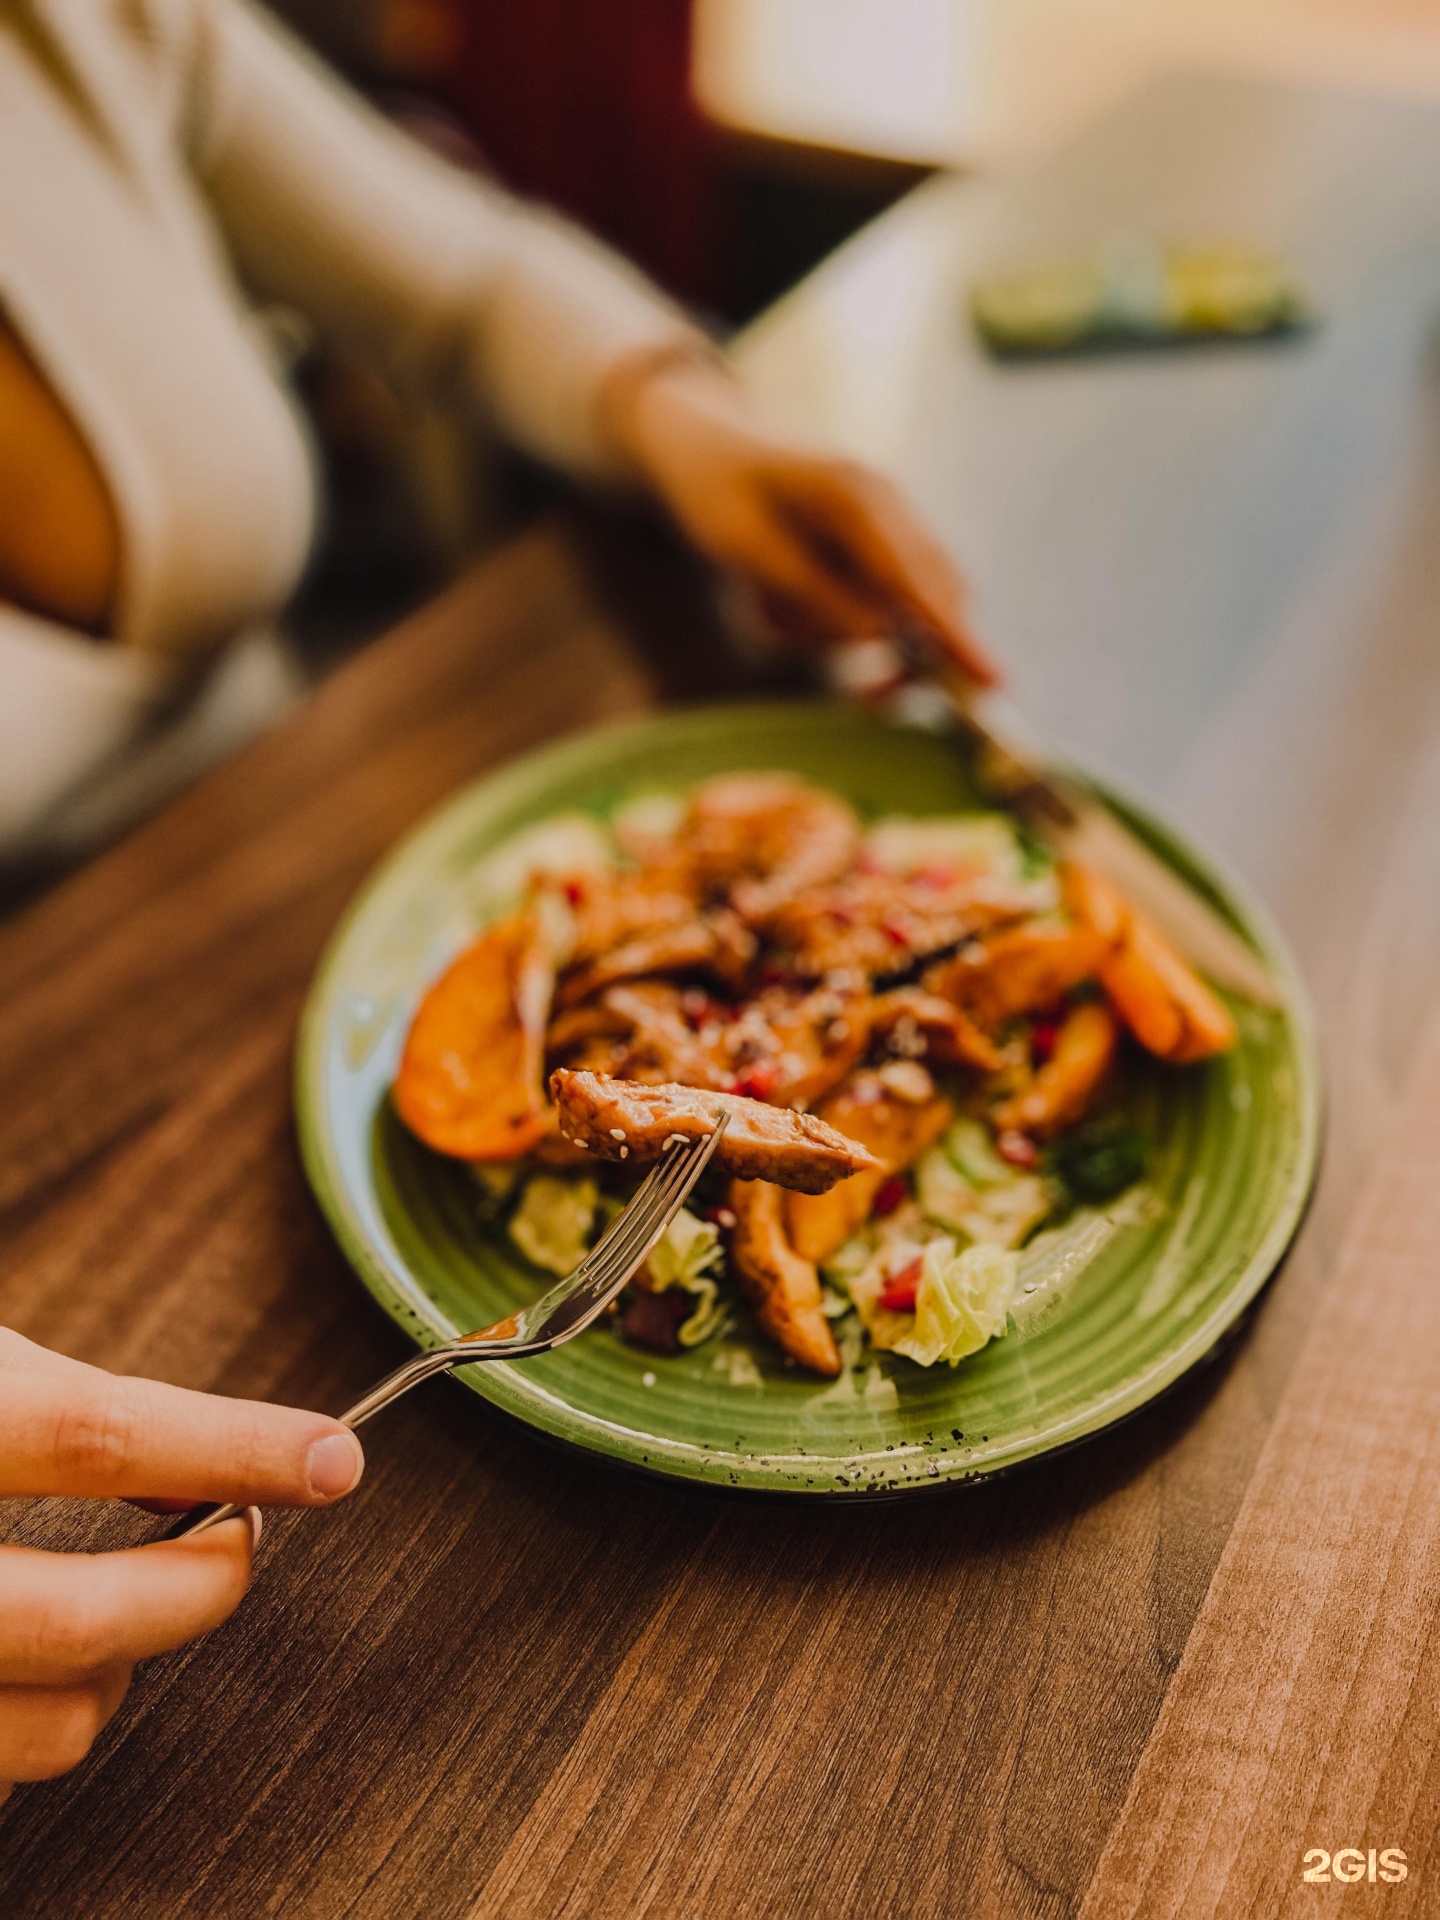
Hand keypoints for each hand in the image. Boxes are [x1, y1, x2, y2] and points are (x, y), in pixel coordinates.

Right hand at [0, 1330, 363, 1798]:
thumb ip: (74, 1415)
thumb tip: (223, 1464)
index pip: (101, 1439)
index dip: (235, 1449)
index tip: (328, 1458)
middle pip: (82, 1618)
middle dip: (200, 1588)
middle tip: (238, 1545)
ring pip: (45, 1727)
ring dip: (118, 1675)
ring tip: (122, 1610)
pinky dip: (31, 1727)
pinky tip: (28, 1668)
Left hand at [605, 353, 996, 684]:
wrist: (704, 437)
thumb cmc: (713, 488)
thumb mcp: (744, 547)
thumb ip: (811, 592)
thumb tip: (876, 635)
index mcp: (854, 496)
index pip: (916, 580)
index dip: (954, 634)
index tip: (992, 681)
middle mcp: (886, 503)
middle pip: (933, 595)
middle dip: (904, 654)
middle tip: (867, 695)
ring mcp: (887, 519)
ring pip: (906, 605)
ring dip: (841, 630)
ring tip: (765, 603)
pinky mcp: (876, 538)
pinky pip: (879, 598)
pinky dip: (833, 617)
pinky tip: (776, 595)